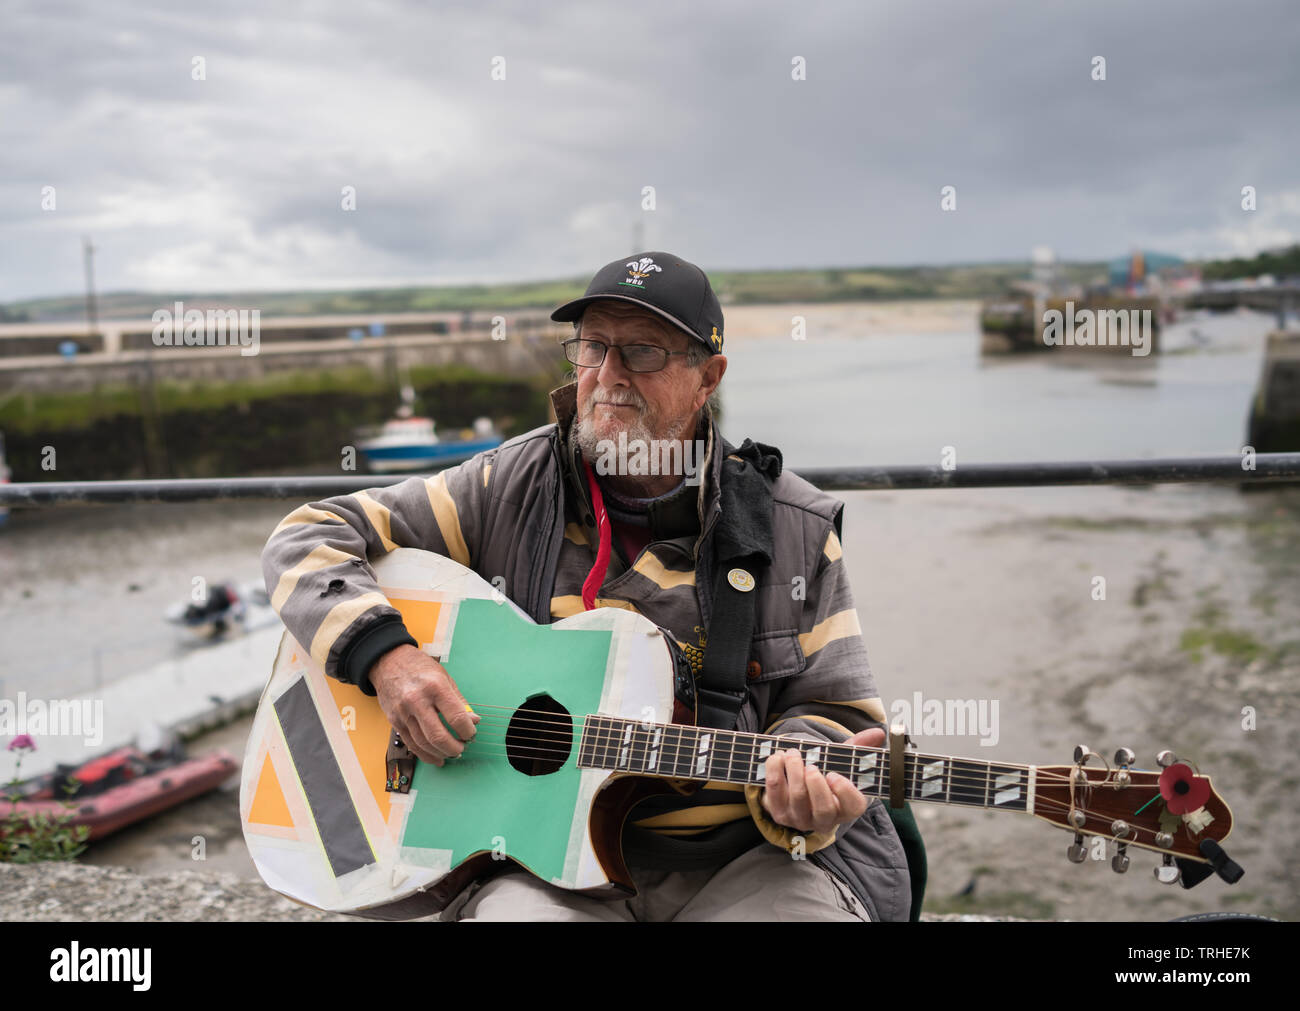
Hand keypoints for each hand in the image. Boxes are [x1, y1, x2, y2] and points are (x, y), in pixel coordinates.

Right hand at [368, 644, 479, 766]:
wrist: (388, 661)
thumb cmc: (419, 667)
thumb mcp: (444, 677)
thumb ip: (459, 701)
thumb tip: (474, 721)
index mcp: (435, 687)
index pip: (456, 717)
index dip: (467, 731)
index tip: (471, 733)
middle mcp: (417, 701)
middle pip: (438, 736)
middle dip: (455, 748)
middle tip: (463, 747)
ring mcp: (403, 713)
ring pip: (424, 744)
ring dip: (441, 753)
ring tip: (452, 753)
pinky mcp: (394, 721)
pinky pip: (411, 744)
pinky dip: (425, 755)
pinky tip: (436, 757)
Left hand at [759, 727, 885, 834]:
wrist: (796, 791)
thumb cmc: (825, 776)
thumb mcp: (842, 763)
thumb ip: (859, 748)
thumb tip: (878, 732)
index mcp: (846, 808)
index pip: (853, 807)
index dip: (845, 792)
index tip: (834, 775)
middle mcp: (824, 819)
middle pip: (823, 808)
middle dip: (815, 785)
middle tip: (811, 766)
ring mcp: (800, 818)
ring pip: (798, 799)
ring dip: (793, 771)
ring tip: (793, 753)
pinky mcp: (778, 813)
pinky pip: (774, 793)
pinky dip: (775, 771)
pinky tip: (777, 757)